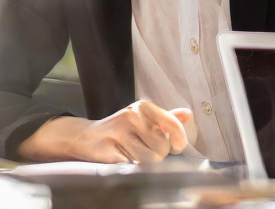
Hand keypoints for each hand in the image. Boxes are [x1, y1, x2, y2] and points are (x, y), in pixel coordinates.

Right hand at [18, 100, 192, 163]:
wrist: (86, 137)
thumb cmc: (120, 129)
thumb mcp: (142, 119)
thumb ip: (165, 119)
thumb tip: (188, 114)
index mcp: (144, 107)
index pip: (172, 125)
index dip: (179, 140)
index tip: (176, 147)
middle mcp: (132, 115)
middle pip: (162, 147)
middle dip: (159, 155)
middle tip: (147, 151)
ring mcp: (120, 132)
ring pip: (150, 159)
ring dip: (146, 164)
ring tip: (135, 156)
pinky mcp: (110, 148)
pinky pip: (133, 165)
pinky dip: (132, 167)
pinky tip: (125, 159)